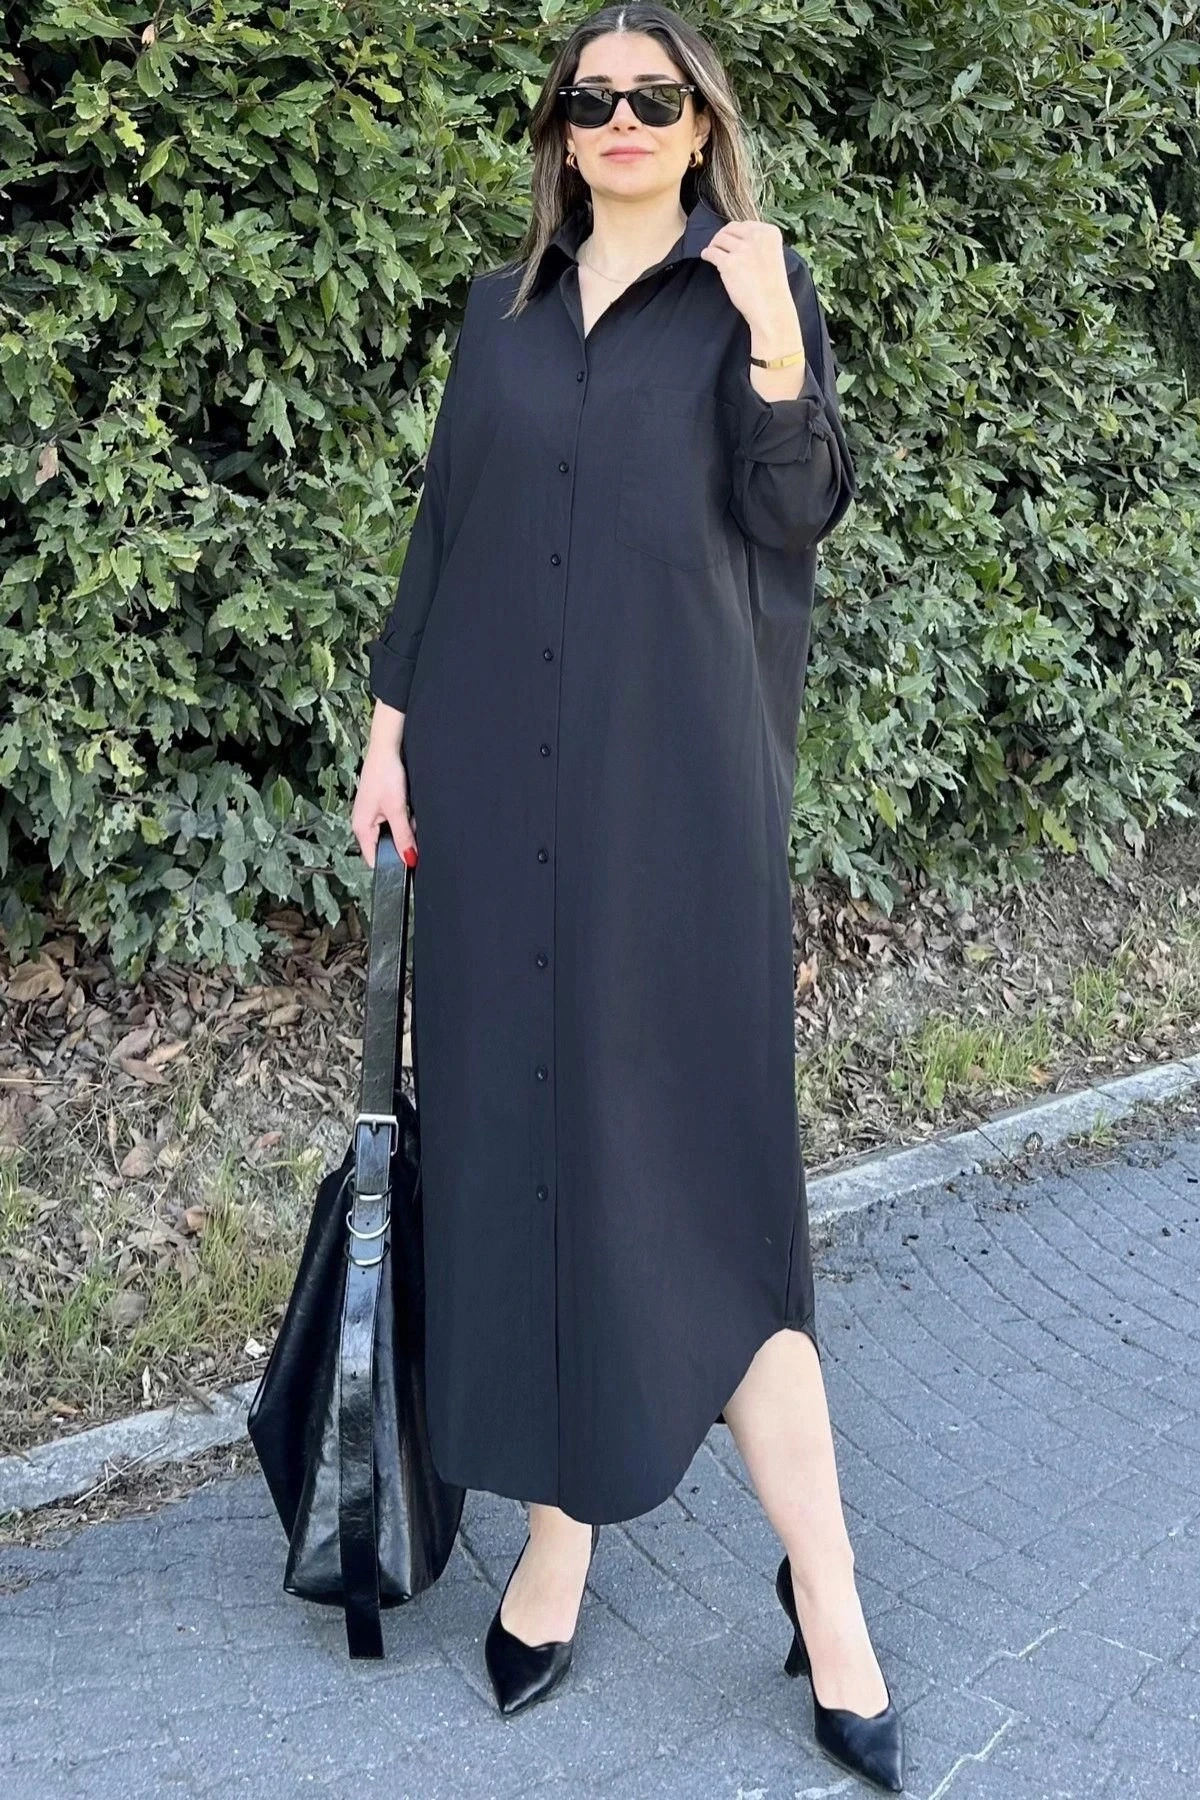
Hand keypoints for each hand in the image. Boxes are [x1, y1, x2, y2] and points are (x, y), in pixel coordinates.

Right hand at [351, 733, 417, 870]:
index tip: (409, 864)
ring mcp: (372, 816)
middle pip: (385, 847)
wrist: (387, 749)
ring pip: (392, 834)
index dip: (392, 864)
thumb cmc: (385, 774)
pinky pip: (394, 822)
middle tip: (410, 827)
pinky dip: (404, 818)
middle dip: (401, 842)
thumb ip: (403, 836)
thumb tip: (409, 859)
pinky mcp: (380, 808)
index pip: (375, 860)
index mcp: (361, 829)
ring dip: (404, 829)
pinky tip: (407, 807)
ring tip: (407, 811)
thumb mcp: (397, 809)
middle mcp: (364, 825)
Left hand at [697, 218, 797, 336]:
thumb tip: (738, 239)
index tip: (731, 239)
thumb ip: (760, 244)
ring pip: (719, 239)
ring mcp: (742, 249)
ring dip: (714, 245)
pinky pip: (711, 252)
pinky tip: (706, 257)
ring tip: (712, 252)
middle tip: (717, 245)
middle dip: (722, 236)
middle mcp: (756, 237)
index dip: (735, 232)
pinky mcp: (729, 263)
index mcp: (770, 233)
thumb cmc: (772, 287)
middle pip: (730, 229)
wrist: (771, 308)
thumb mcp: (773, 256)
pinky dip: (706, 254)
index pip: (745, 224)